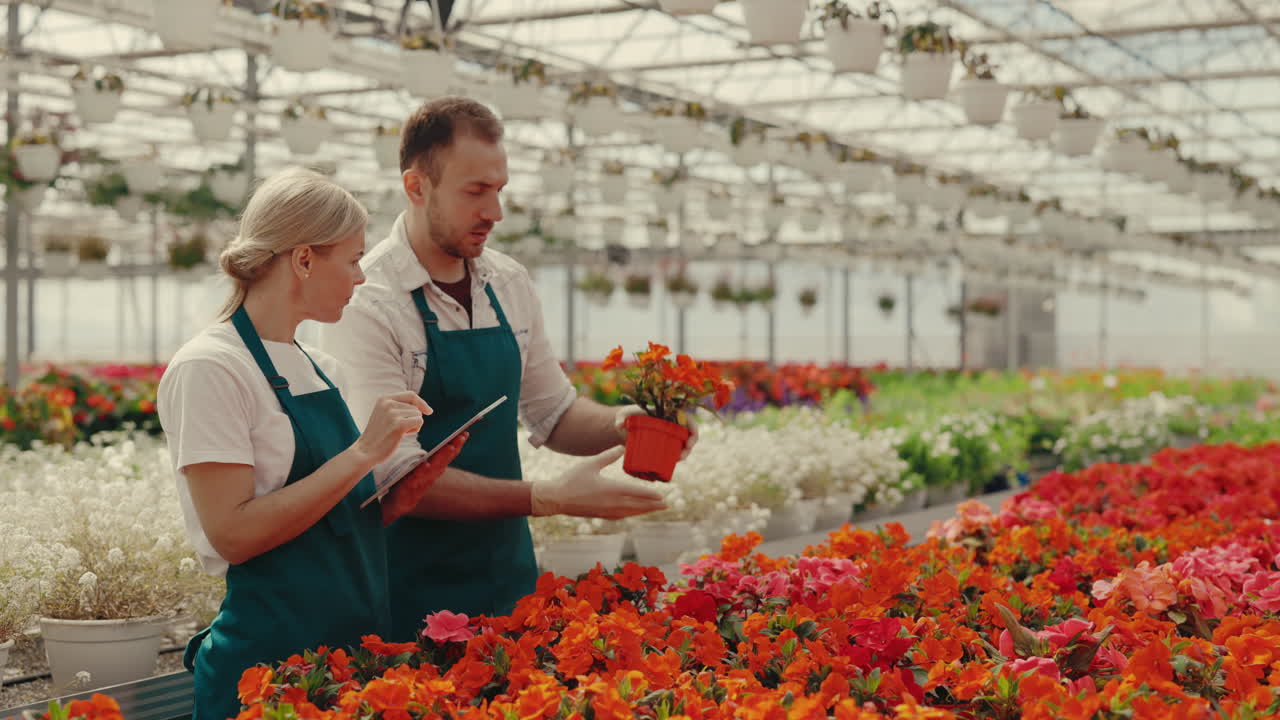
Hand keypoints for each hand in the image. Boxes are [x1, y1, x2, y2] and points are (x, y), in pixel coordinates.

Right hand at [355, 391, 431, 467]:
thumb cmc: (378, 435)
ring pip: (418, 415)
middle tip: (398, 429)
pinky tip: (403, 435)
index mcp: (384, 398)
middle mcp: (388, 403)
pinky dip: (415, 429)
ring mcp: (393, 413)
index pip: (410, 395)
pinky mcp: (399, 424)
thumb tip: (423, 408)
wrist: (366, 451)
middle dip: (413, 419)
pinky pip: (419, 421)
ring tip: (398, 432)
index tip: (429, 411)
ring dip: (413, 425)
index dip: (421, 402)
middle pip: (416, 407)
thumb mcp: (385, 414)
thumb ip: (398, 407)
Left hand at [381, 433, 466, 525]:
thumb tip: (434, 442)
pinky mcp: (407, 488)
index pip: (446, 456)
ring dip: (442, 458)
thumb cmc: (406, 484)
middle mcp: (429, 476)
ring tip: (450, 447)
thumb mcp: (418, 470)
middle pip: (443, 461)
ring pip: (433, 469)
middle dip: (453, 448)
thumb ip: (427, 460)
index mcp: (432, 470)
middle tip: (461, 437)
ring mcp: (419, 483)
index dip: (456, 445)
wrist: (395, 506)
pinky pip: (415, 479)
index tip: (465, 433)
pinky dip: (422, 472)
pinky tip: (426, 464)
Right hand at [529, 446, 667, 519]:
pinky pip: (622, 516)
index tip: (663, 496)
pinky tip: (635, 512)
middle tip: (667, 505)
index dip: (651, 495)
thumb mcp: (591, 464)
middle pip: (638, 505)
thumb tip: (622, 447)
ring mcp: (607, 511)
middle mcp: (611, 503)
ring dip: (644, 511)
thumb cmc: (572, 479)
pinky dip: (632, 514)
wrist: (556, 499)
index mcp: (611, 489)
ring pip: (631, 512)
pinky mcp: (601, 515)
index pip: (637, 493)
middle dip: (653, 505)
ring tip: (655, 509)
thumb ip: (608, 456)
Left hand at [614, 405, 699, 459]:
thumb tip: (620, 425)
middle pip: (688, 434)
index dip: (693, 429)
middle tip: (681, 456)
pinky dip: (676, 457)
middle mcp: (671, 423)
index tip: (689, 440)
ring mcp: (668, 434)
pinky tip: (674, 463)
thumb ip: (621, 417)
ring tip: (677, 460)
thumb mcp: (624, 414)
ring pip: (682, 444)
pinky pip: (674, 451)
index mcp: (668, 412)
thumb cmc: (627, 416)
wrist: (624, 425)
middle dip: (689, 446)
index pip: (687, 418)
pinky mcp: (663, 444)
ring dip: (684, 454)